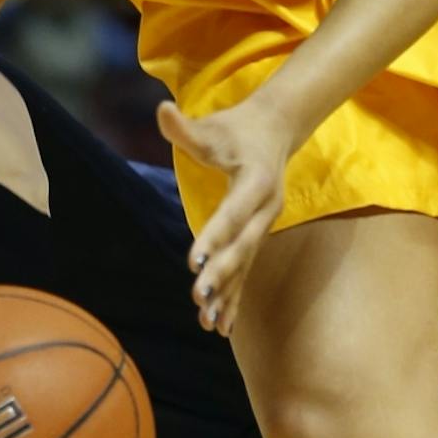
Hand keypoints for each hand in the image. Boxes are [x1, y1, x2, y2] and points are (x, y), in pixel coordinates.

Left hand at [157, 96, 295, 335]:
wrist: (276, 130)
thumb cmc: (238, 128)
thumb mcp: (213, 126)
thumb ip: (185, 128)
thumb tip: (161, 111)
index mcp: (257, 181)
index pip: (234, 213)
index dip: (215, 236)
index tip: (195, 260)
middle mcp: (267, 209)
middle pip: (243, 246)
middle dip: (222, 273)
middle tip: (199, 295)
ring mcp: (265, 226)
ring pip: (245, 266)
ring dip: (228, 295)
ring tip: (209, 322)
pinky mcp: (257, 237)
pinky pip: (246, 273)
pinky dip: (234, 299)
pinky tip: (221, 326)